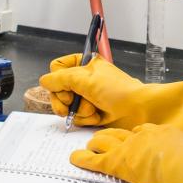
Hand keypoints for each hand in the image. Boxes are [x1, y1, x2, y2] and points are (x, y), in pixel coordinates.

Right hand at [39, 55, 182, 140]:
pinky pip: (77, 117)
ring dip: (78, 110)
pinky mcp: (92, 113)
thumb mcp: (85, 78)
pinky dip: (85, 119)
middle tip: (71, 103)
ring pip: (65, 106)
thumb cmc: (118, 90)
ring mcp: (87, 97)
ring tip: (92, 110)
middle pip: (57, 89)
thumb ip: (60, 79)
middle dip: (64, 99)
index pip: (57, 68)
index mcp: (85, 64)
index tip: (64, 84)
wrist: (138, 111)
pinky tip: (98, 117)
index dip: (57, 79)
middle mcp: (84, 79)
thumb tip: (44, 81)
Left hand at [72, 124, 182, 182]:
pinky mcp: (122, 161)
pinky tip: (76, 158)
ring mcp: (136, 147)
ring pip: (112, 142)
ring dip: (100, 144)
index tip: (142, 139)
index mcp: (176, 137)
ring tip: (88, 146)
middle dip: (119, 137)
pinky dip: (86, 159)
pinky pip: (99, 159)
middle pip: (131, 134)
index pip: (155, 134)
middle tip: (107, 138)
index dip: (145, 138)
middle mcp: (154, 136)